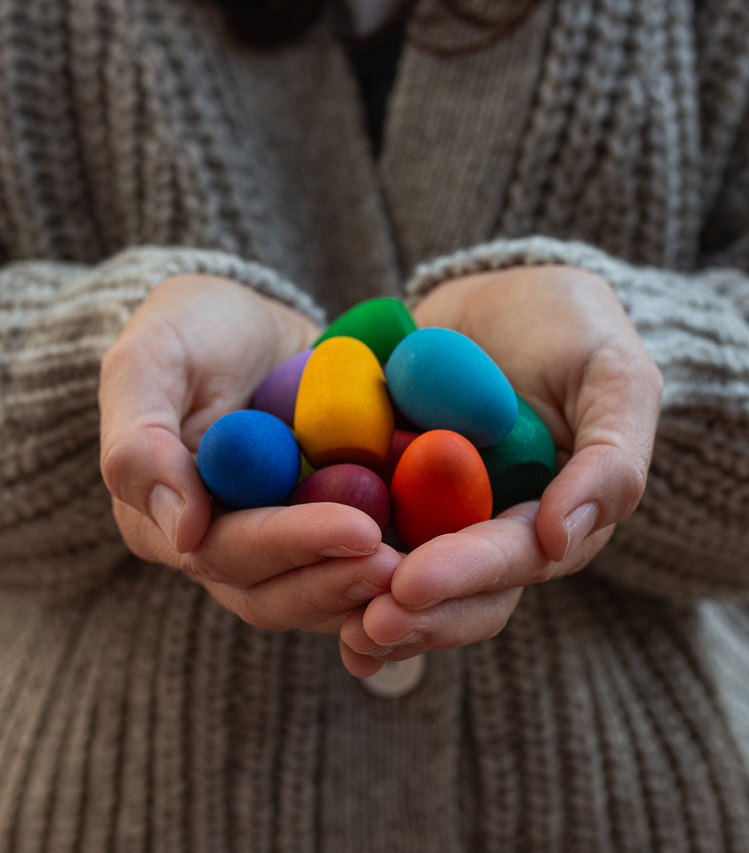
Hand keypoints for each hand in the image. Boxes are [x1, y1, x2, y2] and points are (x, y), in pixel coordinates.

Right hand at [99, 274, 400, 632]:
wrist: (249, 323)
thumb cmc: (192, 330)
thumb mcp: (150, 360)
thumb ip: (142, 442)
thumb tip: (183, 532)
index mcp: (167, 518)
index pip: (228, 551)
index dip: (293, 545)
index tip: (359, 529)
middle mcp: (219, 545)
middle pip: (275, 591)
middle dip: (339, 581)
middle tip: (405, 565)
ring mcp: (274, 541)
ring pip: (317, 592)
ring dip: (369, 589)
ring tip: (430, 569)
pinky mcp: (319, 527)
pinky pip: (353, 561)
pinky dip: (392, 562)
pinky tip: (440, 552)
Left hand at [339, 265, 662, 674]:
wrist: (502, 293)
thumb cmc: (572, 329)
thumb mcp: (613, 377)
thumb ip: (610, 457)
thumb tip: (561, 540)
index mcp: (549, 517)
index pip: (513, 560)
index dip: (466, 577)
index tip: (411, 584)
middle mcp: (489, 528)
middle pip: (457, 591)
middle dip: (414, 614)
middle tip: (364, 625)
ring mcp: (434, 512)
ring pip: (404, 576)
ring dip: (368, 605)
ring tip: (333, 627)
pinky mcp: (386, 485)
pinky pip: (357, 525)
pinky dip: (329, 556)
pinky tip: (293, 579)